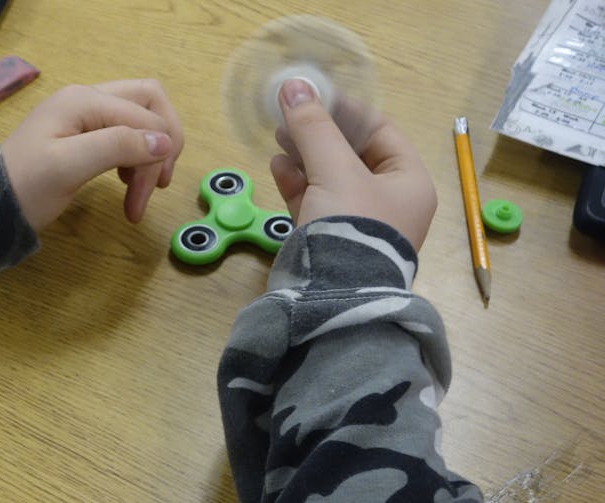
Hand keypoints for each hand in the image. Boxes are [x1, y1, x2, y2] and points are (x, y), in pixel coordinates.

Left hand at [1, 79, 183, 229]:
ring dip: (150, 155)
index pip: (146, 116)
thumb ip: (117, 146)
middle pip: (150, 104)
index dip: (156, 156)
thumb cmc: (26, 187)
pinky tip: (126, 182)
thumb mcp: (69, 167)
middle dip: (163, 145)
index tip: (145, 198)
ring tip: (138, 195)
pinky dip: (136, 158)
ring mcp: (86, 114)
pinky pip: (126, 134)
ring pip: (142, 119)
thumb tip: (165, 142)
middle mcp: (89, 98)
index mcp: (85, 101)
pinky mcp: (85, 133)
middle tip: (159, 186)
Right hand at [270, 79, 435, 250]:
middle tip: (289, 117)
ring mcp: (360, 224)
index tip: (314, 96)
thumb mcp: (334, 170)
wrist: (334, 298)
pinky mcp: (333, 241)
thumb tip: (294, 84)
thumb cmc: (351, 226)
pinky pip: (317, 204)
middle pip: (352, 154)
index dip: (346, 110)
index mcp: (408, 181)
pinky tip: (277, 167)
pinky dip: (298, 184)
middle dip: (319, 133)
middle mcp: (389, 202)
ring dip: (304, 157)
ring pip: (331, 179)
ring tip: (278, 139)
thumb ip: (313, 126)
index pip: (380, 131)